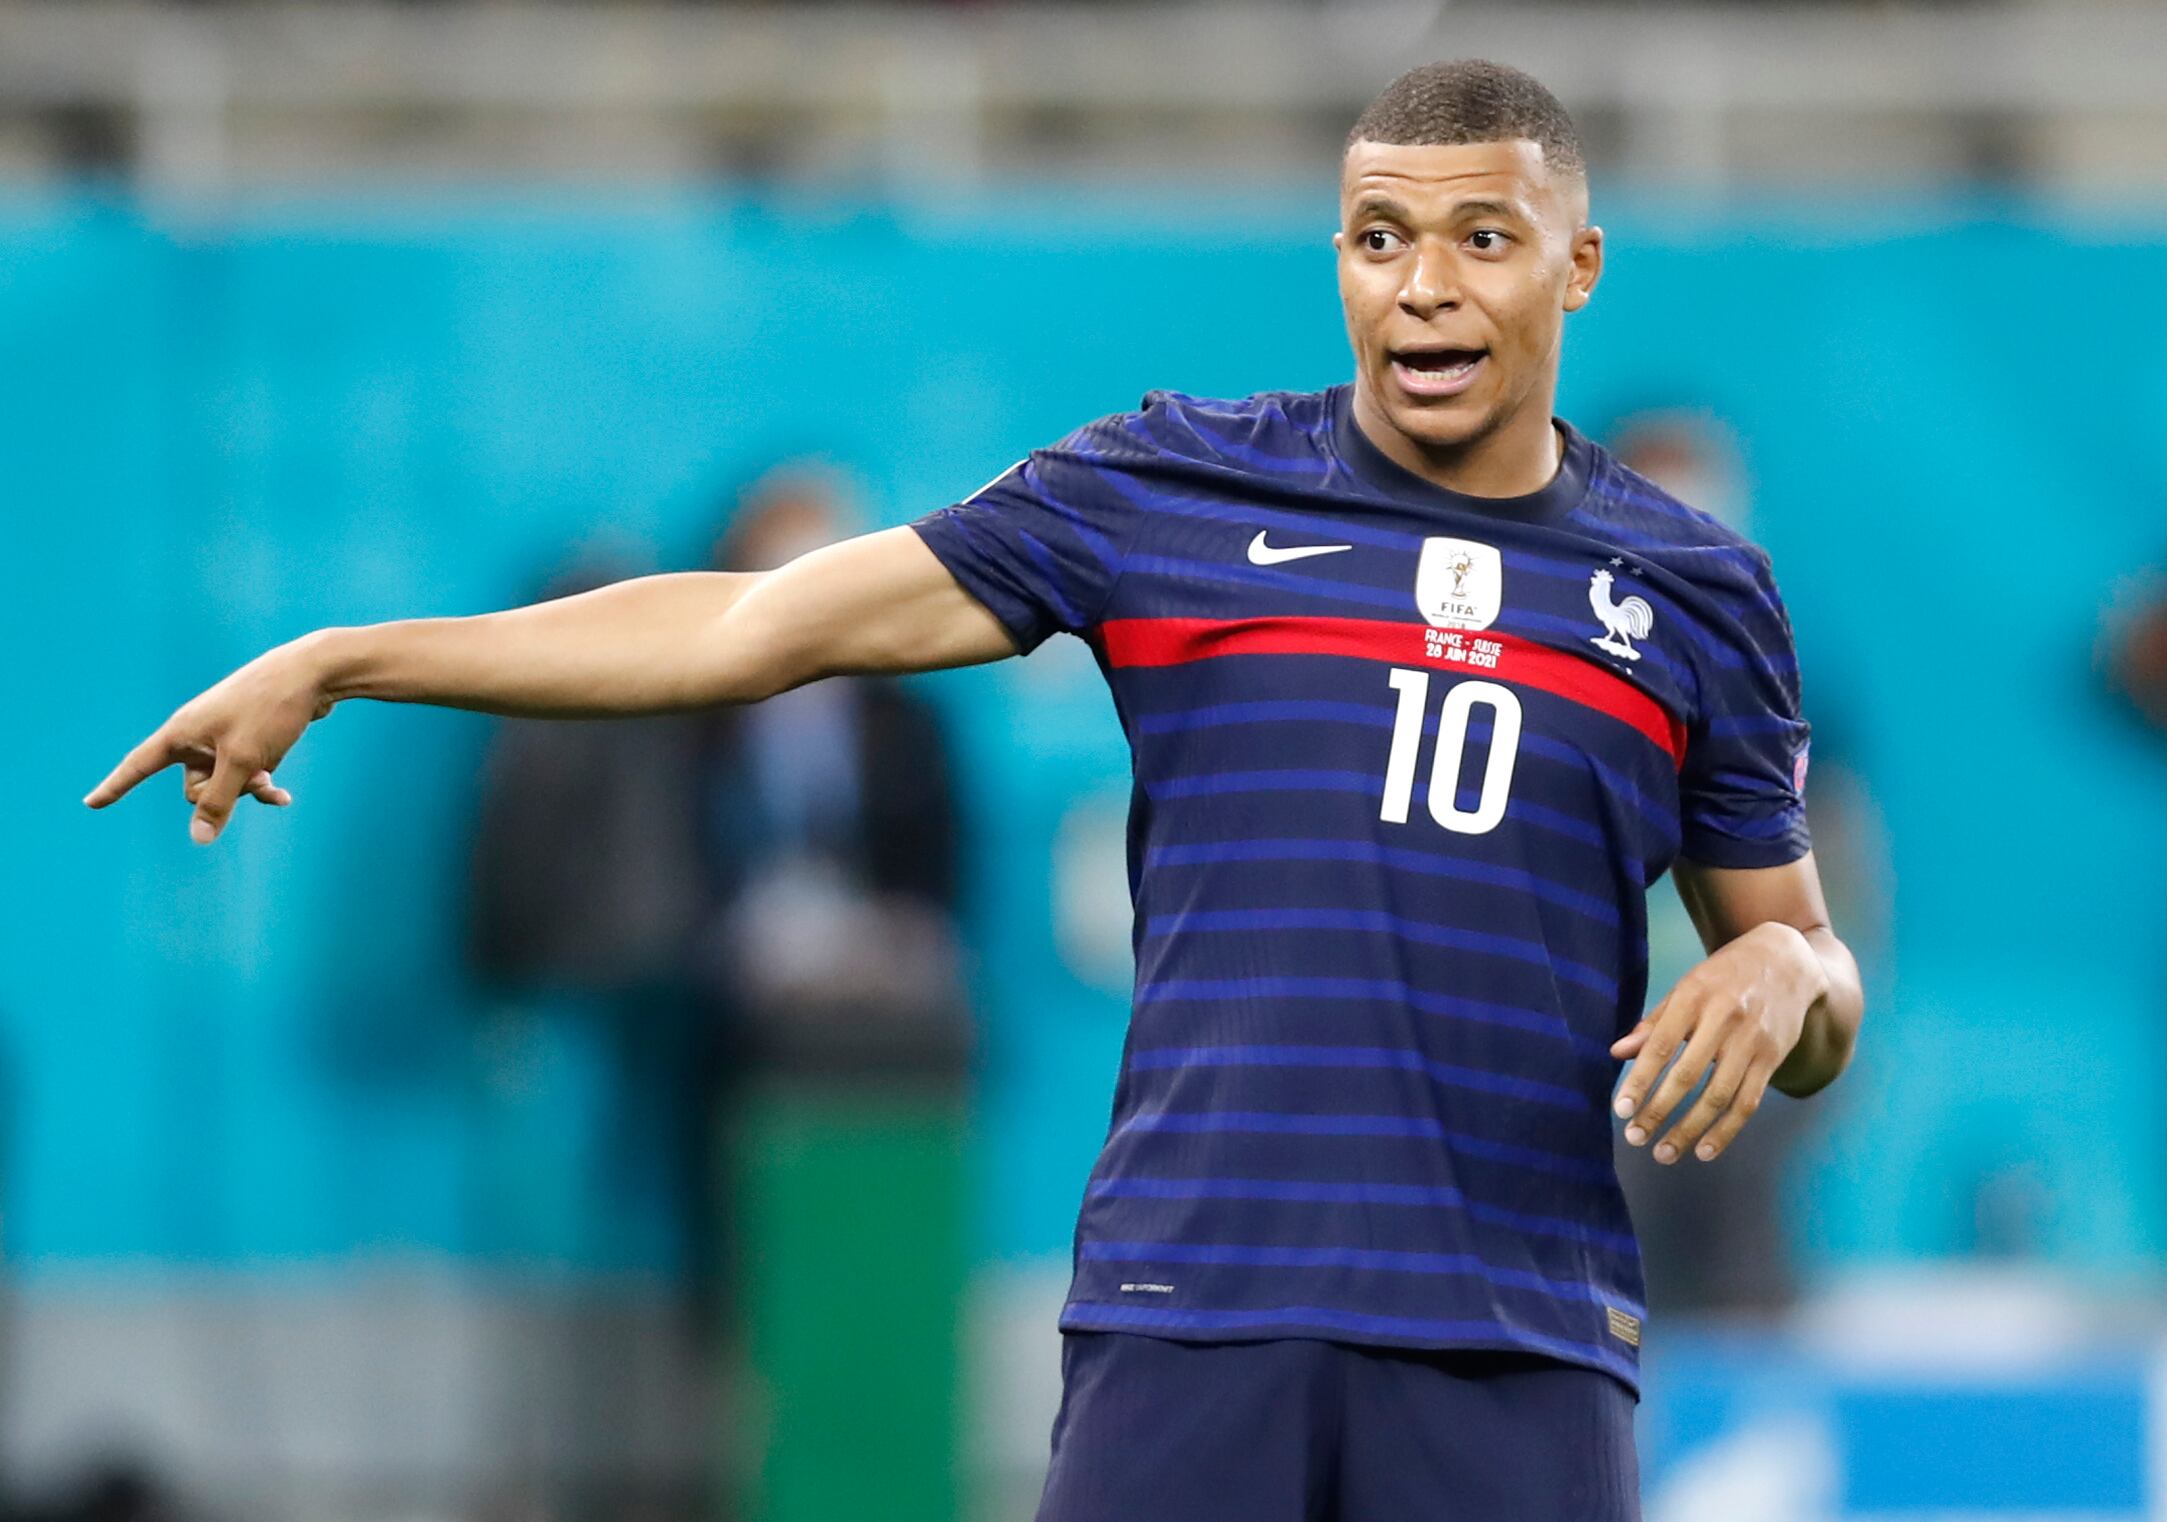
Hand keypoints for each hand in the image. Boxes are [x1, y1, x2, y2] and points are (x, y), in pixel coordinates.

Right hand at [83, 633, 339, 843]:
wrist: (313, 673)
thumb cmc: (270, 710)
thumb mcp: (244, 761)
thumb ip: (219, 801)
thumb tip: (199, 839)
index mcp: (181, 732)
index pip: (139, 765)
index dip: (116, 786)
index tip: (91, 803)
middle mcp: (197, 734)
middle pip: (194, 787)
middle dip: (222, 794)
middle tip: (253, 777)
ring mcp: (224, 737)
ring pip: (224, 784)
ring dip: (247, 789)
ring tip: (273, 781)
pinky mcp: (250, 739)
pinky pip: (245, 775)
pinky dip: (261, 784)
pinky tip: (283, 796)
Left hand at [1609, 921, 1825, 1163]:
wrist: (1786, 960)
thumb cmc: (1723, 977)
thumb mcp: (1686, 988)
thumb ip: (1653, 1023)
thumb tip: (1616, 1054)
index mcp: (1694, 998)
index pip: (1661, 1046)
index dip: (1639, 1081)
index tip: (1621, 1110)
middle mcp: (1724, 1020)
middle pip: (1688, 1075)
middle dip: (1659, 1111)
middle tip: (1636, 1137)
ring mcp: (1752, 1041)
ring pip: (1719, 1095)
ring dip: (1690, 1129)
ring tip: (1664, 1153)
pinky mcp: (1773, 1058)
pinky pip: (1748, 1102)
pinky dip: (1726, 1130)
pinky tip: (1705, 1150)